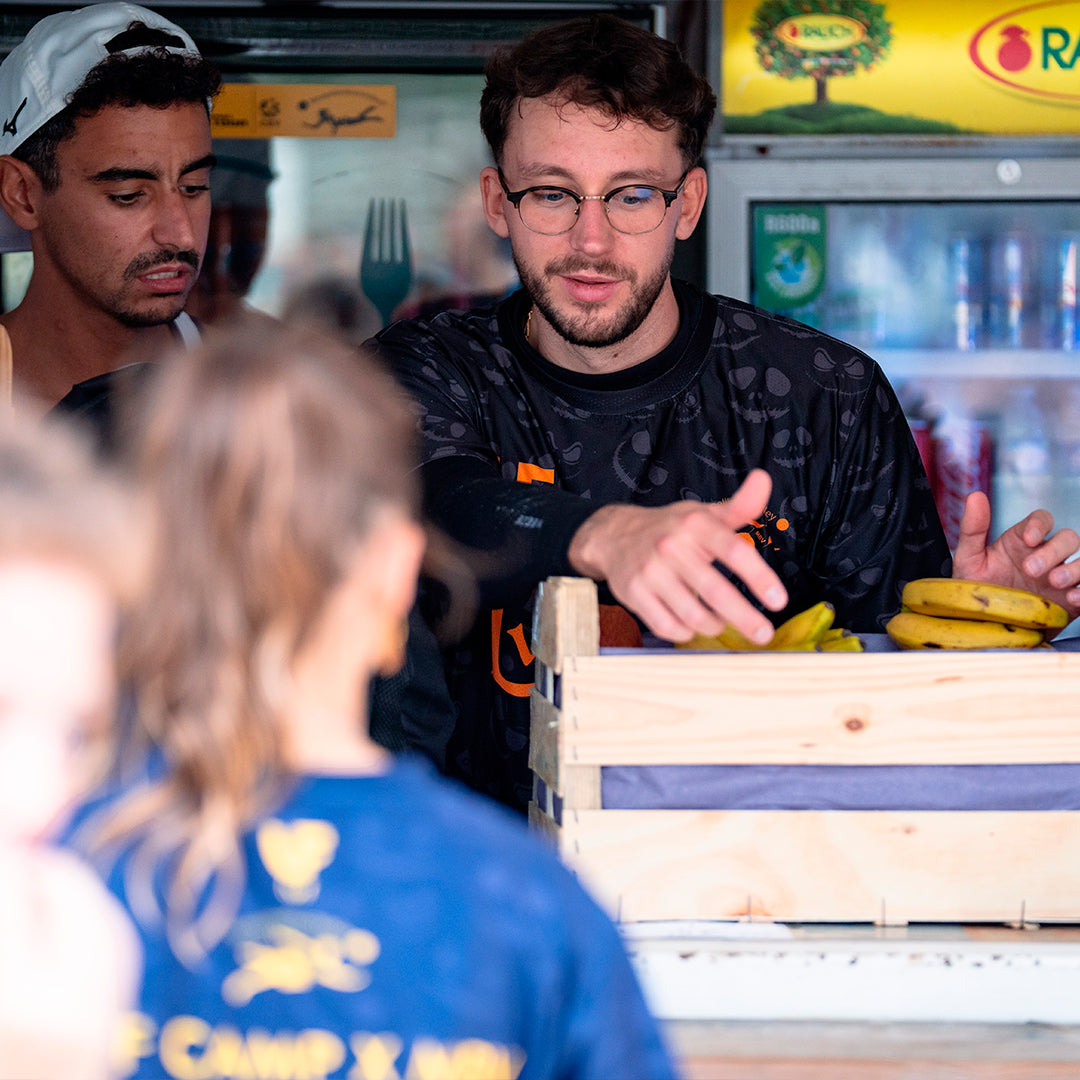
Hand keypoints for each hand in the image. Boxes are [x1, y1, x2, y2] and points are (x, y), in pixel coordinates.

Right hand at [567, 468, 787, 642]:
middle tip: (763, 634)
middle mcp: (671, 546)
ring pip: (692, 615)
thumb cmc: (670, 527)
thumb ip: (739, 505)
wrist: (615, 535)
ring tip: (722, 623)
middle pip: (715, 591)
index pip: (734, 551)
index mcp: (695, 524)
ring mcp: (650, 572)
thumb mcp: (704, 513)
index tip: (779, 600)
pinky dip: (686, 633)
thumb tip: (763, 478)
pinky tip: (692, 627)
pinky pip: (666, 625)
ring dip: (714, 625)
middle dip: (744, 617)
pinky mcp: (633, 593)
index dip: (759, 577)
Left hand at [952, 490, 1079, 625]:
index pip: (1042, 519)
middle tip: (1030, 569)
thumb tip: (975, 496)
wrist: (983, 624)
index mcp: (1022, 541)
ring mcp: (1060, 577)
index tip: (1029, 539)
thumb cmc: (977, 588)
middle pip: (1068, 538)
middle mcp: (1045, 555)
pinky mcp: (1070, 601)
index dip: (1040, 524)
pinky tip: (1073, 599)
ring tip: (1054, 583)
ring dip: (1075, 569)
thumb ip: (972, 529)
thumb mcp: (969, 559)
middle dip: (1054, 550)